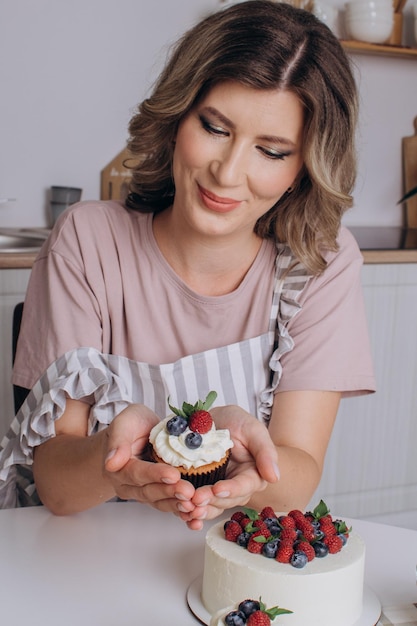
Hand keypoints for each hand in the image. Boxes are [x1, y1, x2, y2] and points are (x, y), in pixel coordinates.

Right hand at [103, 404, 195, 515]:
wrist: (136, 435)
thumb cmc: (132, 426)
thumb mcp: (126, 421)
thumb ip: (118, 439)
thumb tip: (111, 462)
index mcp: (118, 467)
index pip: (136, 473)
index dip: (154, 475)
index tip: (173, 474)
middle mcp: (128, 485)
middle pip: (149, 491)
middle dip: (170, 492)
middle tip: (189, 492)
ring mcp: (143, 493)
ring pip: (159, 502)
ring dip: (177, 506)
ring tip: (194, 506)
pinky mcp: (158, 496)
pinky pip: (169, 507)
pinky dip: (182, 514)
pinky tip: (195, 518)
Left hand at [179, 405, 278, 529]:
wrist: (215, 421)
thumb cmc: (238, 423)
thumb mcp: (253, 430)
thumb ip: (265, 451)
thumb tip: (274, 477)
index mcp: (253, 475)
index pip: (244, 486)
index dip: (231, 489)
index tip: (217, 489)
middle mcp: (236, 487)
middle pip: (226, 500)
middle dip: (211, 501)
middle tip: (195, 499)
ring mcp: (217, 489)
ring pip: (211, 507)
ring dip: (199, 510)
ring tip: (186, 507)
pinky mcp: (200, 488)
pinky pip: (196, 504)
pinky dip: (188, 510)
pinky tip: (180, 512)